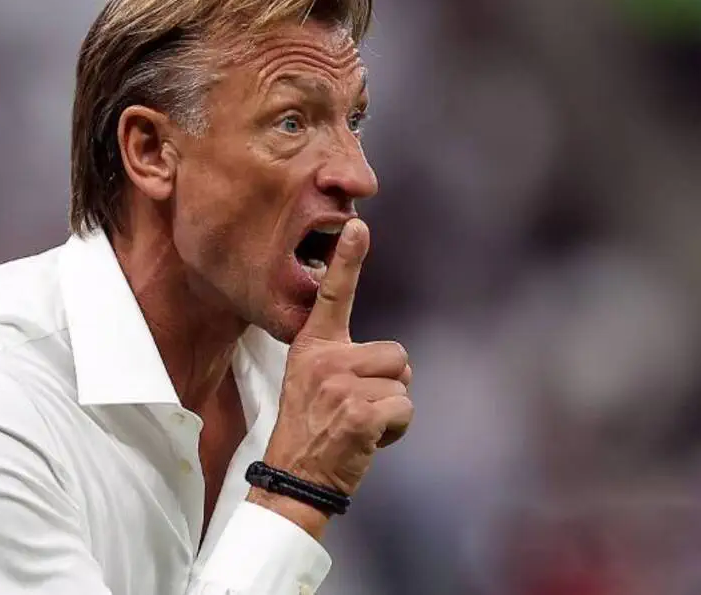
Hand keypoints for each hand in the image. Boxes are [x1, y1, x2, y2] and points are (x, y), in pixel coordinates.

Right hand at [250, 219, 413, 534]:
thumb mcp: (314, 380)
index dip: (347, 259)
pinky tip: (366, 440)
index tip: (358, 225)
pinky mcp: (360, 412)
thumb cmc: (313, 426)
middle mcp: (325, 359)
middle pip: (396, 354)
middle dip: (388, 384)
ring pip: (403, 383)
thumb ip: (343, 358)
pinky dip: (395, 430)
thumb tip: (397, 360)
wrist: (295, 475)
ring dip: (390, 408)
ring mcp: (341, 385)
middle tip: (353, 408)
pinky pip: (405, 410)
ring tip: (357, 423)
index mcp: (312, 345)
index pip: (334, 295)